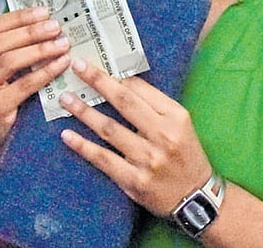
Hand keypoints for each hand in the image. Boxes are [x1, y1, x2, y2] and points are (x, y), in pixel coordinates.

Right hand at [0, 7, 70, 139]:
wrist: (2, 134)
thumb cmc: (5, 93)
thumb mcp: (1, 65)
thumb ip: (11, 43)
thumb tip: (42, 18)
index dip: (19, 18)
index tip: (44, 12)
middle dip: (30, 32)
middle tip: (55, 27)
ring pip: (9, 61)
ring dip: (39, 50)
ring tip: (61, 44)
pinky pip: (22, 85)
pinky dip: (44, 72)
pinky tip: (60, 64)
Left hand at [59, 58, 211, 217]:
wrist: (196, 198)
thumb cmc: (185, 155)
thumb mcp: (180, 124)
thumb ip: (154, 106)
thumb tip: (120, 82)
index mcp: (175, 117)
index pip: (140, 89)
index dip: (115, 75)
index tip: (94, 63)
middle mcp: (162, 135)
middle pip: (124, 102)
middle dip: (98, 81)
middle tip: (76, 66)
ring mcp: (148, 159)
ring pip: (109, 129)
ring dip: (84, 111)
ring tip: (65, 98)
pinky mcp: (135, 181)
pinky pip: (103, 159)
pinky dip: (83, 146)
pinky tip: (67, 135)